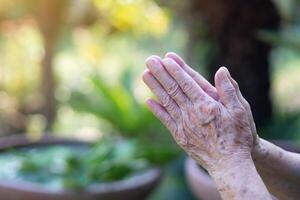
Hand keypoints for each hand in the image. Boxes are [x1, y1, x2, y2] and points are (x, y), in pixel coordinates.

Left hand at [143, 53, 253, 172]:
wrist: (229, 164)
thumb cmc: (238, 136)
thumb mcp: (240, 110)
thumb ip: (229, 90)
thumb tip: (221, 70)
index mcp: (206, 105)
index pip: (187, 83)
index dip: (176, 70)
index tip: (165, 58)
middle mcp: (191, 113)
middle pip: (173, 89)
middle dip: (161, 73)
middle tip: (150, 60)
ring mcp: (183, 125)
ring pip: (166, 102)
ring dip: (155, 87)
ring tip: (145, 74)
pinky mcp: (180, 136)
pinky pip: (165, 120)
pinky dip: (157, 110)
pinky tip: (148, 101)